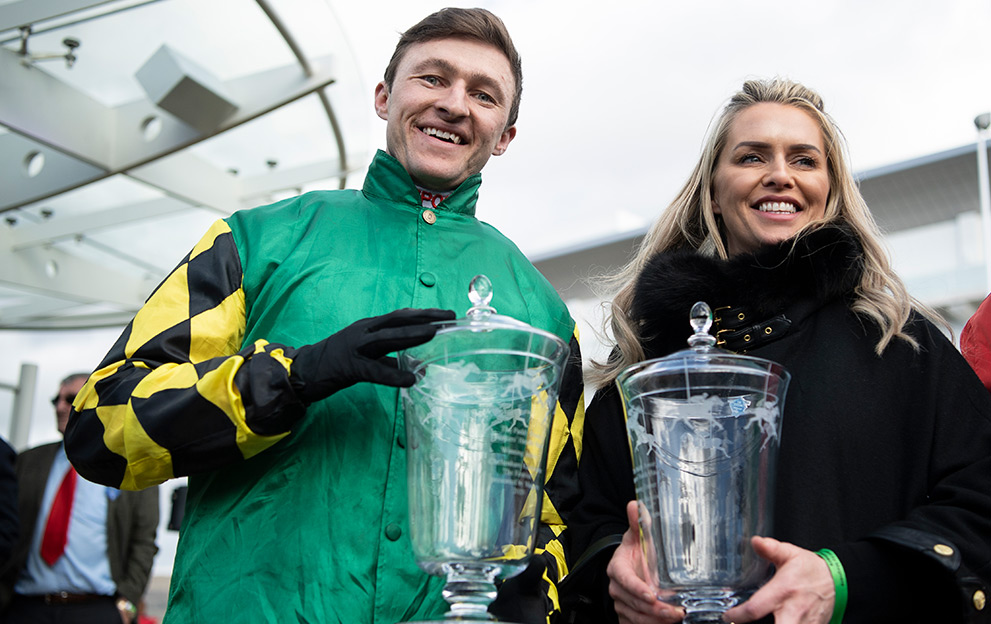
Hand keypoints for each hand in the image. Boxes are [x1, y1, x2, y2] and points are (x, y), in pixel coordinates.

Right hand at [290, 308, 455, 402]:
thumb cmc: (336, 362)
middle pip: (398, 320)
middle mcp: (363, 331)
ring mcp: (355, 347)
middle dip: (425, 318)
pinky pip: (376, 371)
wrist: (303, 371)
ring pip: (388, 338)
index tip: (445, 314)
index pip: (400, 316)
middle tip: (449, 318)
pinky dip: (394, 375)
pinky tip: (411, 379)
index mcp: (368, 326)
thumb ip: (389, 360)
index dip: (424, 314)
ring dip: (412, 335)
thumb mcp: (365, 356)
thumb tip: (416, 368)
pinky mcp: (349, 367)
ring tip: (434, 334)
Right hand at [608, 501, 684, 623]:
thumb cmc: (636, 551)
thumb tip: (635, 504)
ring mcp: (620, 604)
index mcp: (617, 568)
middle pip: (634, 602)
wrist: (629, 566)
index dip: (637, 588)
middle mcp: (616, 588)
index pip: (625, 579)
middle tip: (675, 611)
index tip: (651, 594)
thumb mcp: (637, 536)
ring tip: (675, 617)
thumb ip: (638, 522)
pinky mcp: (626, 616)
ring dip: (656, 620)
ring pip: (636, 616)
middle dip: (655, 609)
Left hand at [722, 536, 833, 623]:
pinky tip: (775, 621)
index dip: (738, 615)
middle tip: (739, 623)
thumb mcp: (791, 554)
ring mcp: (804, 623)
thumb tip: (755, 541)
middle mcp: (793, 611)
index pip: (755, 609)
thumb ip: (771, 548)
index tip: (728, 616)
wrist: (839, 581)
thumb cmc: (812, 568)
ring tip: (757, 623)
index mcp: (783, 591)